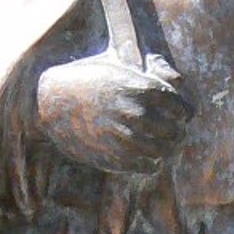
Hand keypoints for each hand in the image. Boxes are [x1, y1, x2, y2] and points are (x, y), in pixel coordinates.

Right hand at [36, 53, 191, 174]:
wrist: (50, 102)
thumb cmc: (88, 79)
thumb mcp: (121, 66)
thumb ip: (151, 71)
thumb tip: (180, 79)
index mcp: (142, 88)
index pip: (181, 108)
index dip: (184, 112)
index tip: (180, 115)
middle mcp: (136, 113)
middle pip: (175, 131)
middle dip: (177, 132)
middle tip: (175, 133)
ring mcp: (124, 137)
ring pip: (163, 152)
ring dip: (166, 150)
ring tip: (163, 147)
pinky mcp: (112, 157)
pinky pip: (146, 166)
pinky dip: (151, 164)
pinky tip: (147, 158)